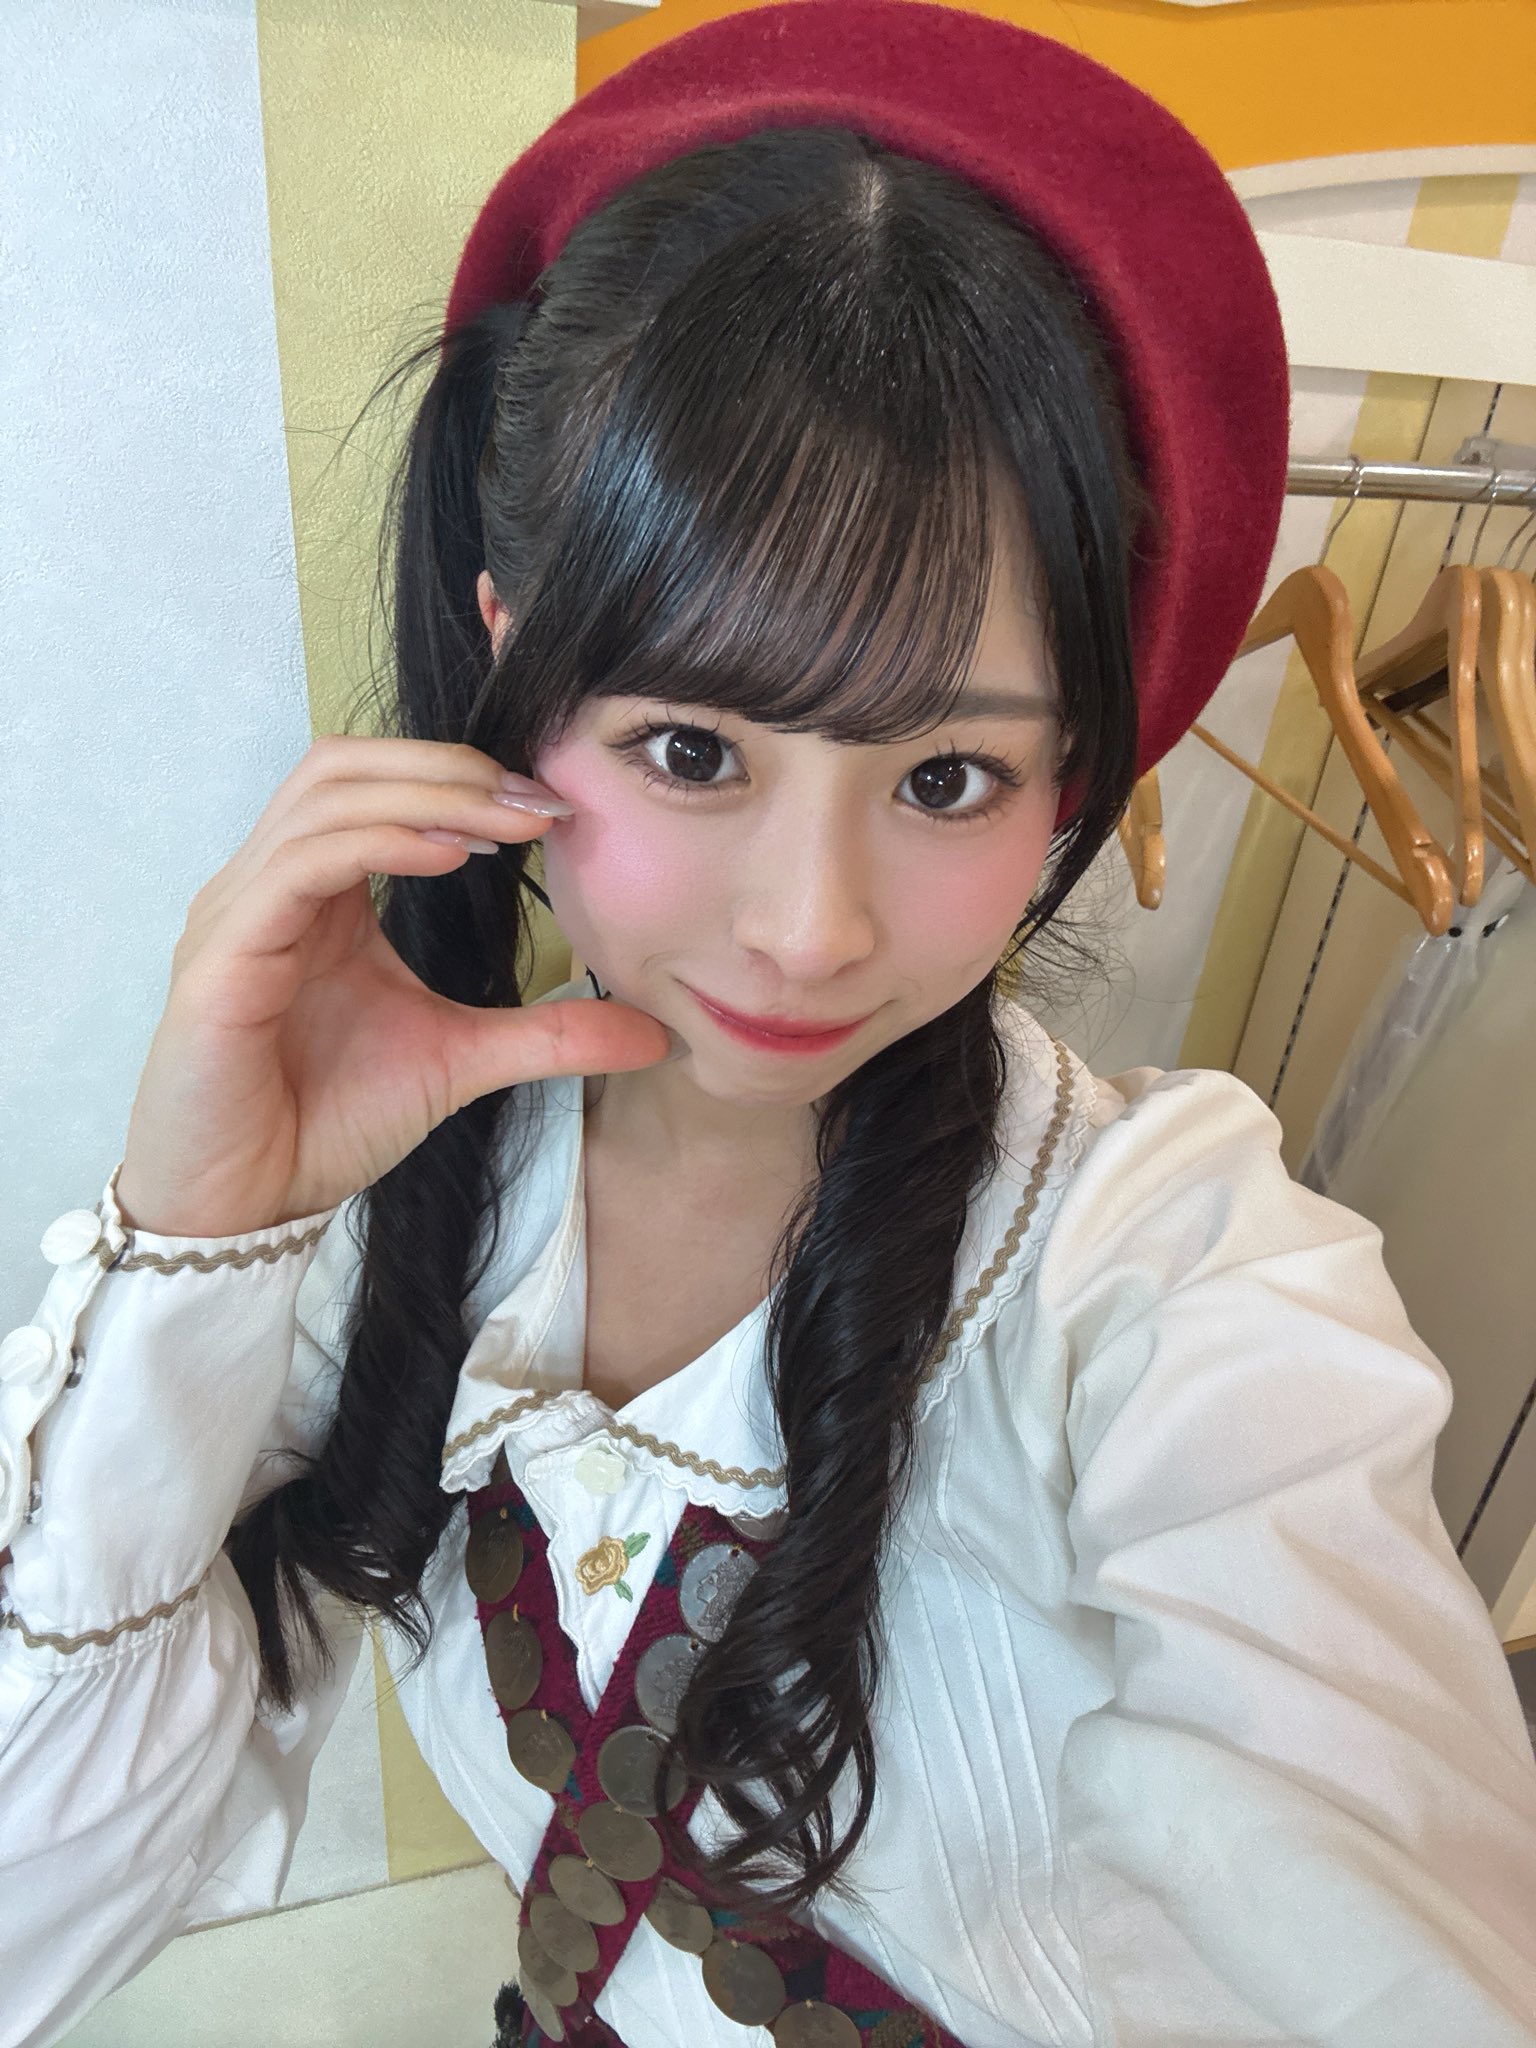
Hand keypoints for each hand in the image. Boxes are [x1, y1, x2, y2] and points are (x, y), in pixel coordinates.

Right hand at [113, 735, 670, 1236]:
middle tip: (536, 803)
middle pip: (343, 764)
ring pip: (324, 798)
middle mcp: (269, 884)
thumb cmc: (326, 1123)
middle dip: (447, 768)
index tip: (551, 809)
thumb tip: (655, 1033)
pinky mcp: (224, 958)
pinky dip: (375, 844)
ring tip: (501, 824)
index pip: (375, 782)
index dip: (462, 776)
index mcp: (318, 893)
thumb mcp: (461, 1060)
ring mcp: (239, 913)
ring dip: (423, 795)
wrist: (248, 1206)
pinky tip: (446, 858)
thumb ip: (549, 1034)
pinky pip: (298, 867)